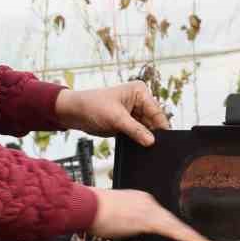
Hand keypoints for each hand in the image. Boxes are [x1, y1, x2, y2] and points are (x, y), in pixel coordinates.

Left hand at [54, 82, 168, 146]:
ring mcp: (134, 114)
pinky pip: (138, 134)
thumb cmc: (93, 105)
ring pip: (147, 130)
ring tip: (145, 148)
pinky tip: (139, 147)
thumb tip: (151, 141)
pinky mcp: (128, 124)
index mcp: (140, 92)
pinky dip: (139, 141)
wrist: (75, 112)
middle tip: (154, 148)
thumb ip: (135, 130)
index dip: (161, 127)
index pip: (156, 112)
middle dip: (153, 134)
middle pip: (154, 122)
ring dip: (145, 139)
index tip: (164, 142)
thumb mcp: (116, 118)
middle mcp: (139, 101)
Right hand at [89, 188, 216, 240]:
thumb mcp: (115, 218)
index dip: (177, 228)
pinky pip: (173, 230)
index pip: (164, 217)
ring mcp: (149, 210)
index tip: (187, 236)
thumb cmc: (93, 212)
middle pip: (174, 221)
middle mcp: (149, 202)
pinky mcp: (148, 219)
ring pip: (177, 226)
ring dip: (193, 237)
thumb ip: (127, 224)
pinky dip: (188, 238)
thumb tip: (129, 233)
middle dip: (189, 233)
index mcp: (141, 201)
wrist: (86, 206)